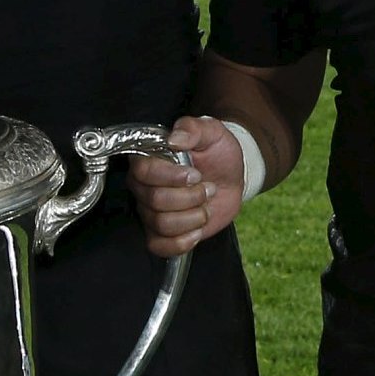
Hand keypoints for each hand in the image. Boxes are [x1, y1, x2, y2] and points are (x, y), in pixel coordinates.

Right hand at [131, 116, 246, 256]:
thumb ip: (193, 129)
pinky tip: (197, 229)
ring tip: (205, 206)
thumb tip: (174, 138)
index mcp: (149, 160)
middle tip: (208, 188)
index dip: (171, 177)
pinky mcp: (161, 234)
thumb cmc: (217, 153)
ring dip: (193, 217)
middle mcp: (144, 187)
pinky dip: (183, 241)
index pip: (144, 172)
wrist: (230, 177)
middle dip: (190, 197)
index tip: (196, 174)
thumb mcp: (211, 132)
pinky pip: (160, 247)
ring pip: (161, 224)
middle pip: (155, 201)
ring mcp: (150, 212)